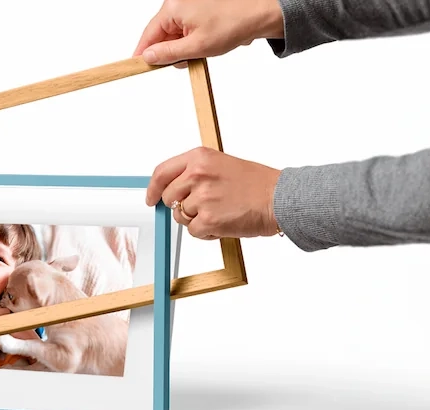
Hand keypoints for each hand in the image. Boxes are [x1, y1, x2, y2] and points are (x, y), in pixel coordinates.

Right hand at [133, 0, 284, 65]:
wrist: (259, 14)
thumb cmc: (232, 24)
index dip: (143, 52)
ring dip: (185, 47)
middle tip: (186, 62)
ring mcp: (189, 5)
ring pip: (176, 33)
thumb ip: (168, 54)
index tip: (137, 65)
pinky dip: (194, 40)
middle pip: (163, 34)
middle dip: (171, 51)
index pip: (149, 33)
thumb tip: (148, 56)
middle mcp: (178, 3)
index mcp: (174, 7)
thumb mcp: (196, 47)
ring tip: (203, 50)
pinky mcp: (199, 10)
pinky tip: (207, 43)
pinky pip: (187, 29)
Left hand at [146, 146, 281, 239]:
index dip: (153, 189)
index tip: (151, 198)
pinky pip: (194, 231)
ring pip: (181, 216)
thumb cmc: (255, 183)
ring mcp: (202, 198)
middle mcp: (197, 175)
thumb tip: (170, 189)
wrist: (279, 198)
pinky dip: (207, 232)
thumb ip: (194, 173)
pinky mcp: (208, 220)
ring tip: (220, 211)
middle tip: (203, 207)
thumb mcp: (221, 164)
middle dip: (181, 206)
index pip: (161, 172)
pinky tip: (224, 222)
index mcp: (199, 158)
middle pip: (168, 198)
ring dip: (197, 219)